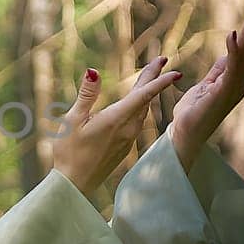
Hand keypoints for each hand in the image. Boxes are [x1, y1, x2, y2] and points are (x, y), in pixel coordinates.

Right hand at [52, 57, 182, 196]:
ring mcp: (128, 138)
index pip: (143, 95)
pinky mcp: (126, 145)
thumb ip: (86, 95)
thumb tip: (93, 71)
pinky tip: (139, 102)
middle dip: (154, 78)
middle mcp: (127, 129)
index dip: (159, 80)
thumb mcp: (72, 121)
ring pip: (143, 110)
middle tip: (163, 60)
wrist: (76, 184)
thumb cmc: (69, 152)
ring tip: (151, 75)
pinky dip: (142, 105)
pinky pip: (138, 120)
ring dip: (148, 92)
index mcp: (116, 120)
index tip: (173, 69)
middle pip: (145, 99)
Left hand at [169, 9, 243, 168]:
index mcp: (234, 82)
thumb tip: (227, 55)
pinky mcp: (222, 91)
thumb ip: (218, 71)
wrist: (185, 134)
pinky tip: (233, 34)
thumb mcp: (207, 86)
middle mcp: (238, 84)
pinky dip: (232, 50)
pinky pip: (230, 67)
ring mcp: (232, 88)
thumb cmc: (194, 113)